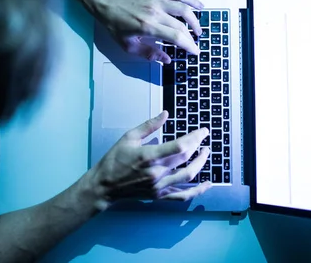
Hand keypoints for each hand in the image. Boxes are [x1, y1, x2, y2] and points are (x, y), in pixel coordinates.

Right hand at [89, 111, 210, 207]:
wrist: (104, 185)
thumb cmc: (114, 159)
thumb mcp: (129, 137)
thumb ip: (149, 126)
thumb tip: (165, 114)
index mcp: (148, 156)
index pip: (180, 147)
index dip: (195, 138)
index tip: (203, 131)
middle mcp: (156, 172)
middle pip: (186, 159)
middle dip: (199, 146)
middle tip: (204, 137)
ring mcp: (158, 186)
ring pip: (188, 176)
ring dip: (201, 164)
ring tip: (205, 153)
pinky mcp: (159, 195)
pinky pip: (182, 196)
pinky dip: (197, 191)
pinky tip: (206, 185)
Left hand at [95, 0, 203, 62]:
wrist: (108, 2)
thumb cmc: (115, 23)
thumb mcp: (128, 45)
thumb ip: (149, 54)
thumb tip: (166, 60)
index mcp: (148, 26)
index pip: (176, 37)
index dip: (188, 45)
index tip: (195, 51)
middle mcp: (155, 12)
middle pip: (181, 25)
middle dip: (191, 37)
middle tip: (195, 43)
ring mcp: (157, 0)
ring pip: (184, 9)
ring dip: (195, 20)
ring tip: (198, 29)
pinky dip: (191, 0)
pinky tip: (199, 6)